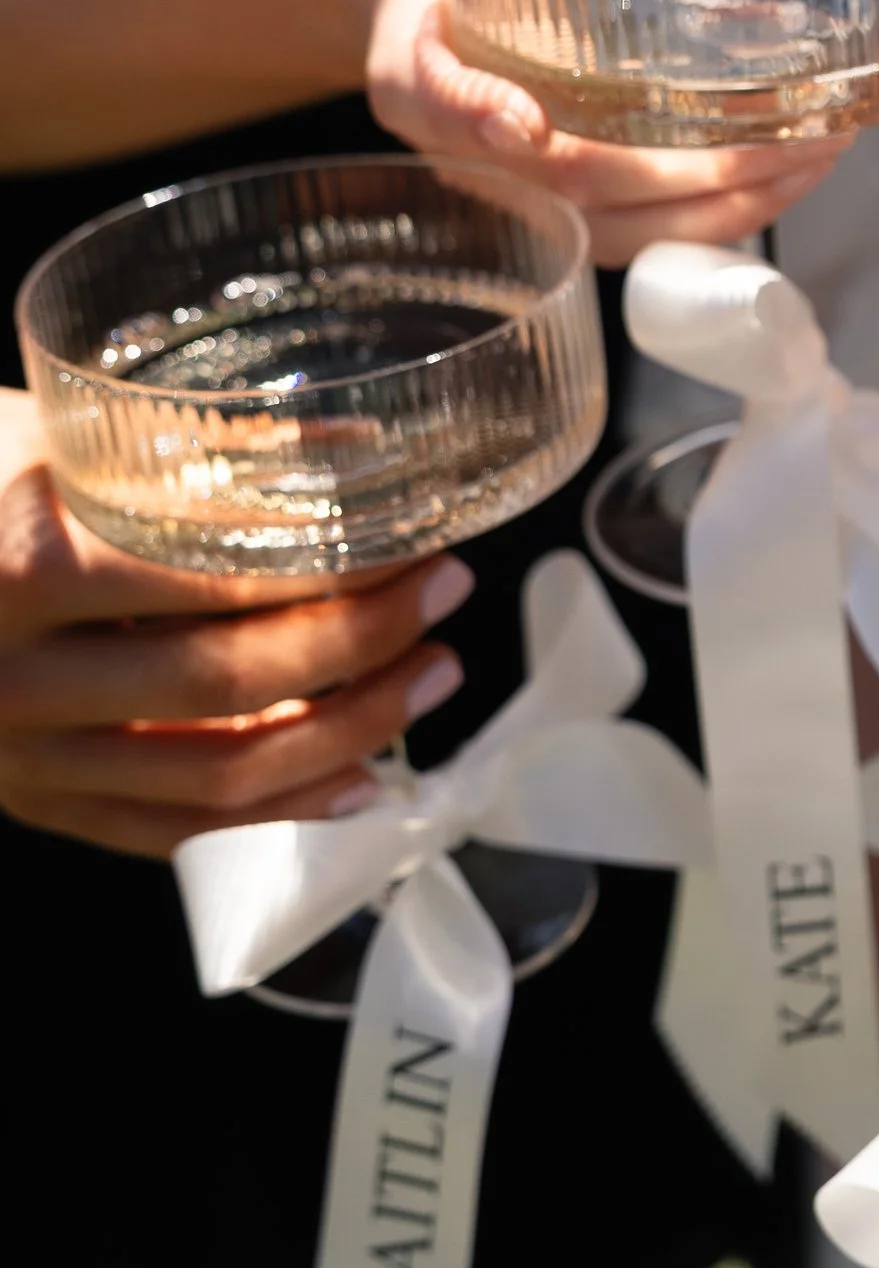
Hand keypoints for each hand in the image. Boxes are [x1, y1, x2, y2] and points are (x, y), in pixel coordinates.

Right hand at [0, 389, 468, 855]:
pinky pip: (174, 832)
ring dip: (345, 735)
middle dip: (361, 645)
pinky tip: (360, 779)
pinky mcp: (35, 802)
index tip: (414, 540)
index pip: (207, 582)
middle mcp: (12, 677)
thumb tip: (358, 449)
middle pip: (223, 684)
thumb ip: (196, 450)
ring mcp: (20, 755)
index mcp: (18, 565)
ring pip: (213, 777)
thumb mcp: (60, 435)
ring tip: (433, 677)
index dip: (328, 569)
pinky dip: (279, 814)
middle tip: (446, 594)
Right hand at [347, 0, 856, 262]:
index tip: (527, 122)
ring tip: (815, 156)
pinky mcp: (546, 187)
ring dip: (711, 210)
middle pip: (556, 181)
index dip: (474, 113)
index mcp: (415, 32)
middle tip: (798, 137)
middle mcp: (449, 124)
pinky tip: (783, 175)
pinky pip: (621, 228)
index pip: (425, 92)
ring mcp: (499, 169)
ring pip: (600, 225)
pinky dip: (701, 217)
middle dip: (682, 177)